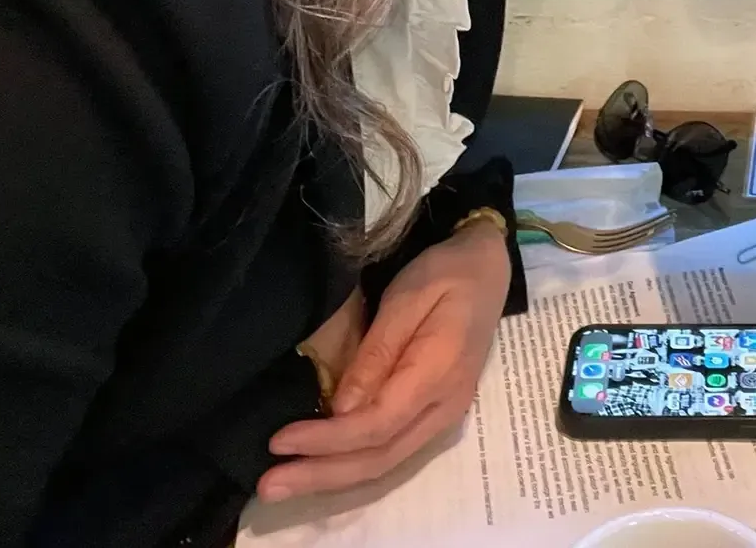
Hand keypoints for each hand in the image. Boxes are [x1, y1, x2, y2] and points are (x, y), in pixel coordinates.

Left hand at [260, 218, 509, 501]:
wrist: (486, 270)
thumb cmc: (445, 274)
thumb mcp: (407, 297)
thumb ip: (377, 353)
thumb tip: (342, 409)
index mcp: (440, 373)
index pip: (378, 424)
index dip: (327, 439)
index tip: (278, 441)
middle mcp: (446, 407)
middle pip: (380, 457)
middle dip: (322, 474)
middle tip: (268, 485)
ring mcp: (444, 416)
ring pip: (386, 463)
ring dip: (333, 478)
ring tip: (283, 484)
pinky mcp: (434, 415)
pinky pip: (391, 453)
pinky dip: (352, 466)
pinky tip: (320, 468)